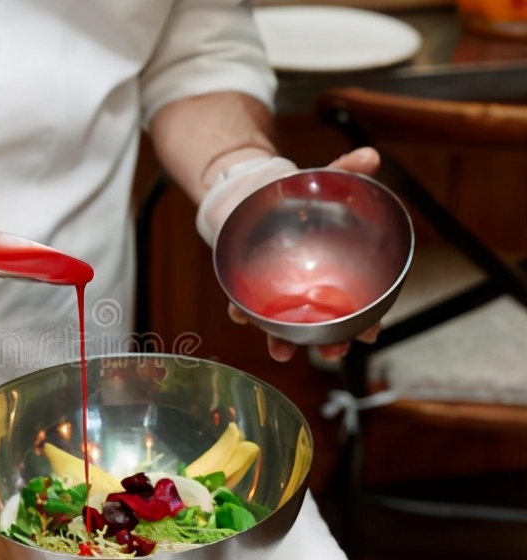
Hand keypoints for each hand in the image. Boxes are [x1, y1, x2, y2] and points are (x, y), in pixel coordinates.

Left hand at [213, 147, 383, 361]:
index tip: (372, 333)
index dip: (367, 322)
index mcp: (334, 270)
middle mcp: (307, 288)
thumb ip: (345, 170)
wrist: (248, 193)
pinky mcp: (248, 287)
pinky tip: (238, 315)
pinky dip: (240, 312)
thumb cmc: (294, 196)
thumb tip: (370, 156)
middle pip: (323, 326)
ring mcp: (277, 292)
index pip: (358, 305)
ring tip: (280, 353)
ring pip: (283, 326)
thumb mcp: (321, 181)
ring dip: (281, 342)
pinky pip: (244, 305)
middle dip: (328, 344)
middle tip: (331, 353)